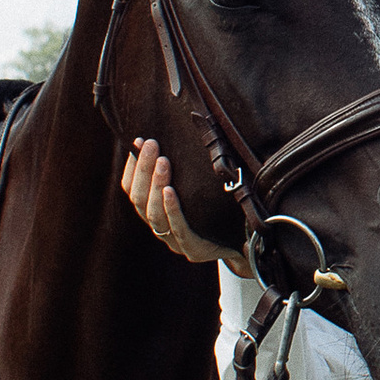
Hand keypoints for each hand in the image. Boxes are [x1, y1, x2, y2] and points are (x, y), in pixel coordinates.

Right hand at [121, 137, 240, 270]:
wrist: (248, 242)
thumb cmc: (219, 208)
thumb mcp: (199, 185)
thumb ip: (183, 168)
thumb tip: (177, 129)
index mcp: (157, 212)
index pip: (132, 190)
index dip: (133, 167)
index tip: (138, 141)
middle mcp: (161, 228)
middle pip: (140, 200)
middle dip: (144, 170)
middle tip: (152, 145)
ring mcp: (175, 241)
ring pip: (154, 214)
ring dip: (156, 185)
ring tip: (163, 162)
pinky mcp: (194, 249)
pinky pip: (179, 229)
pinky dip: (172, 209)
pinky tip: (171, 191)